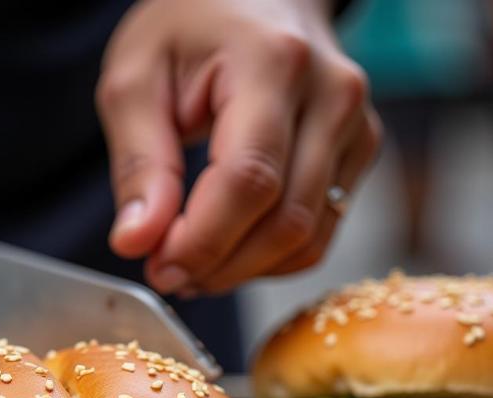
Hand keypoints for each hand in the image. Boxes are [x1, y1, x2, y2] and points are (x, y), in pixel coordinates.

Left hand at [97, 0, 381, 294]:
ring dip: (243, 271)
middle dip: (219, 266)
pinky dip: (271, 260)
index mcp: (272, 62)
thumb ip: (137, 165)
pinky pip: (320, 234)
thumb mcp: (135, 82)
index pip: (249, 179)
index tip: (158, 267)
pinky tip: (229, 252)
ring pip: (308, 238)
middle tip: (167, 273)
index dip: (202, 241)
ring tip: (193, 265)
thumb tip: (136, 242)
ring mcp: (355, 125)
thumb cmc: (187, 29)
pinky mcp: (358, 153)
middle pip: (285, 220)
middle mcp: (331, 94)